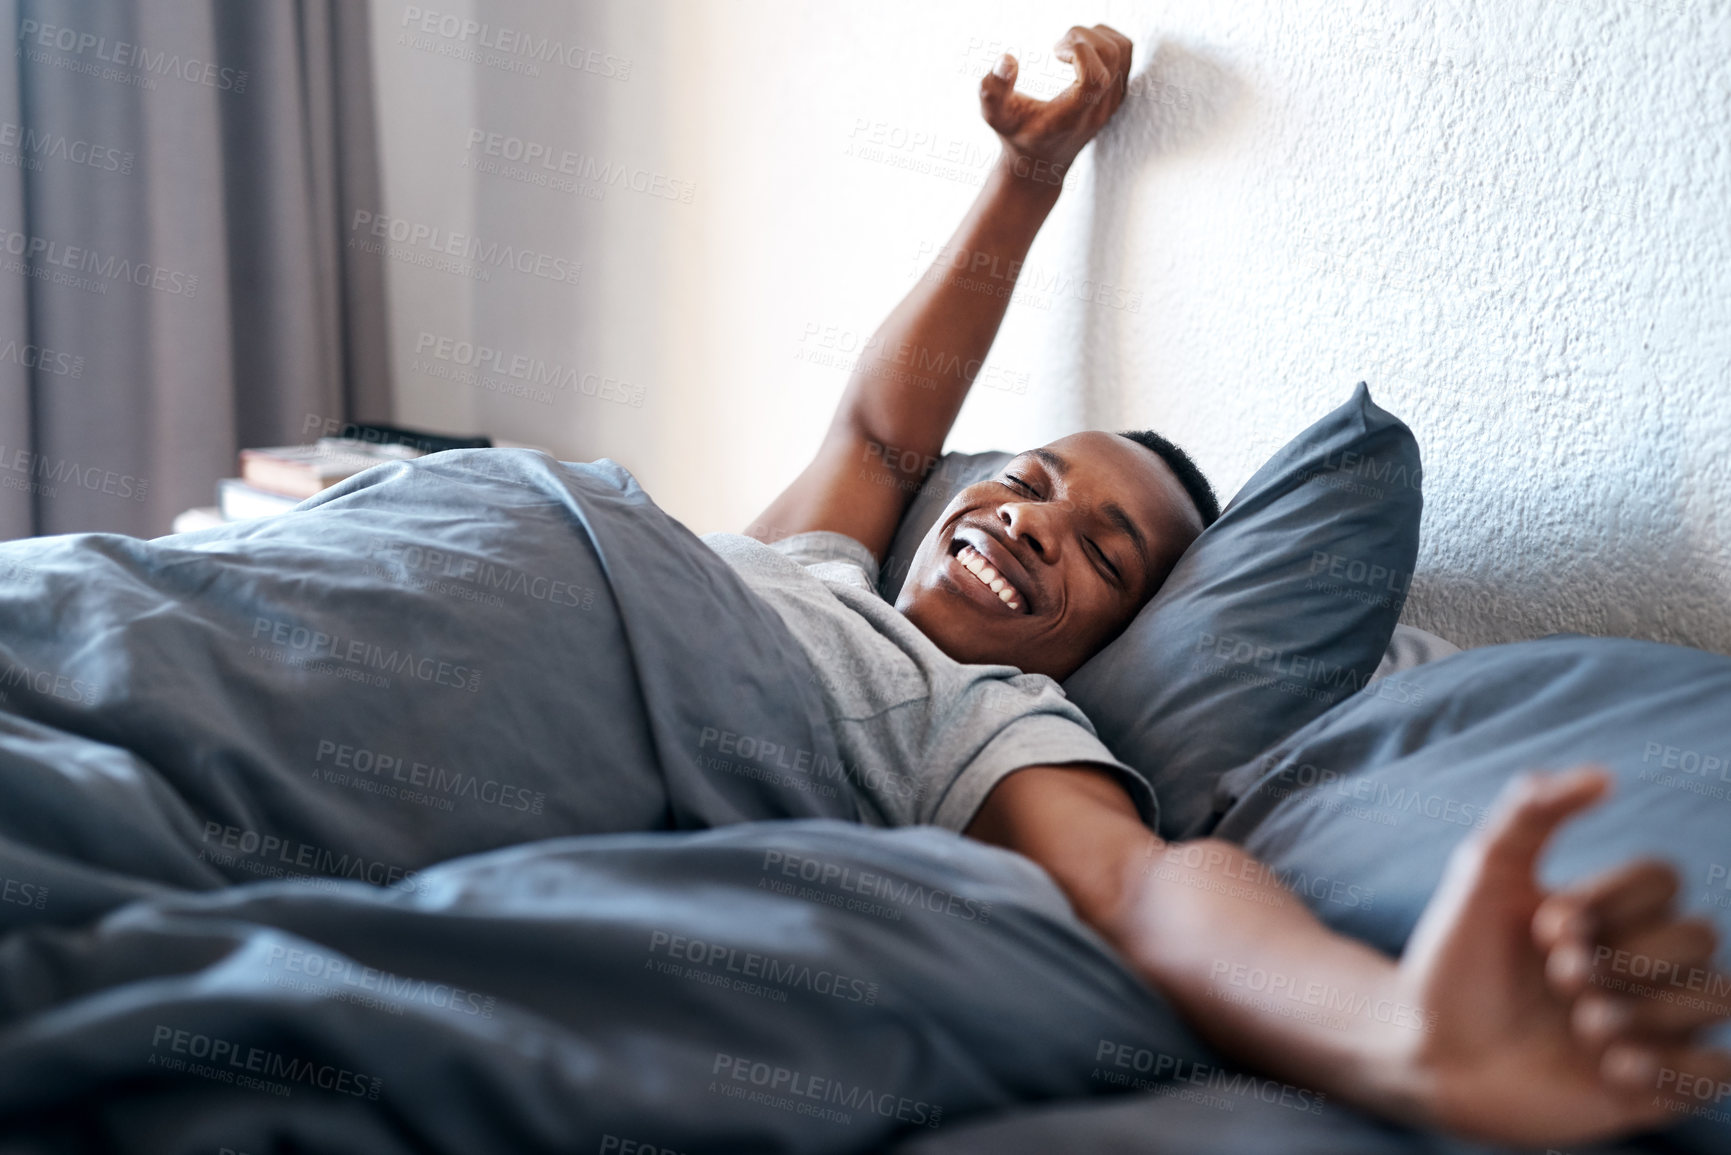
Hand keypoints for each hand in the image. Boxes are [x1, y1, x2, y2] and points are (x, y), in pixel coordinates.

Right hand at [978, 25, 1132, 185]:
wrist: (1042, 164)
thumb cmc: (1016, 137)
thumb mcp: (995, 117)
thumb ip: (991, 90)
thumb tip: (1006, 60)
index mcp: (1073, 116)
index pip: (1095, 76)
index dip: (1077, 51)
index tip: (1054, 52)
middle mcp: (1099, 109)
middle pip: (1110, 54)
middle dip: (1083, 38)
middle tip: (1059, 48)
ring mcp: (1112, 102)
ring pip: (1122, 49)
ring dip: (1096, 35)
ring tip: (1071, 46)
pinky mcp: (1117, 94)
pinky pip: (1125, 55)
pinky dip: (1105, 41)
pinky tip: (1082, 52)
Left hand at [1394, 766, 1730, 1146]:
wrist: (1423, 1048)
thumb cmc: (1454, 959)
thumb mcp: (1482, 874)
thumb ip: (1531, 812)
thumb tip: (1605, 777)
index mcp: (1609, 911)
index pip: (1664, 878)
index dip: (1611, 897)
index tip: (1544, 923)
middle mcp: (1640, 963)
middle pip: (1698, 936)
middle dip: (1626, 955)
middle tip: (1558, 975)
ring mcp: (1653, 1025)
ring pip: (1720, 999)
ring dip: (1647, 1009)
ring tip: (1580, 1025)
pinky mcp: (1652, 1090)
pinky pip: (1718, 1074)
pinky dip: (1676, 1067)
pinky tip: (1610, 1069)